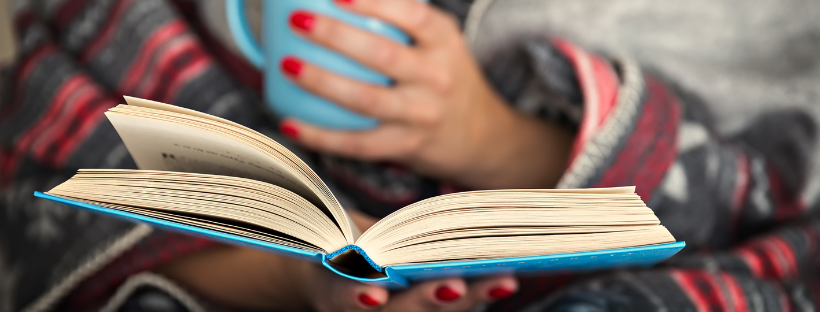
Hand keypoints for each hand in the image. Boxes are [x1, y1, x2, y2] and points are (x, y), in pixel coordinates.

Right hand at [157, 210, 517, 310]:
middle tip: (460, 283)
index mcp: (325, 290)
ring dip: (467, 298)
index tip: (375, 289)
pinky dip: (474, 292)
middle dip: (429, 300)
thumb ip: (321, 221)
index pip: (338, 298)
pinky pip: (444, 306)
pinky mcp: (410, 305)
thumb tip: (296, 188)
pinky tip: (501, 274)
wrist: (309, 273)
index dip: (356, 295)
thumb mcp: (311, 230)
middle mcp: (359, 308)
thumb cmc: (312, 241)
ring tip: (501, 278)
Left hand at [279, 0, 573, 188]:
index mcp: (444, 42)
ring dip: (322, 82)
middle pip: (382, 54)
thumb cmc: (446, 77)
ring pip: (366, 100)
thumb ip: (404, 18)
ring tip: (286, 64)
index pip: (412, 15)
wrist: (482, 135)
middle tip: (297, 20)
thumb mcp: (440, 41)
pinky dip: (320, 135)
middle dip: (335, 35)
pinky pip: (357, 143)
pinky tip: (289, 123)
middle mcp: (436, 77)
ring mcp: (422, 114)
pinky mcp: (407, 146)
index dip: (374, 1)